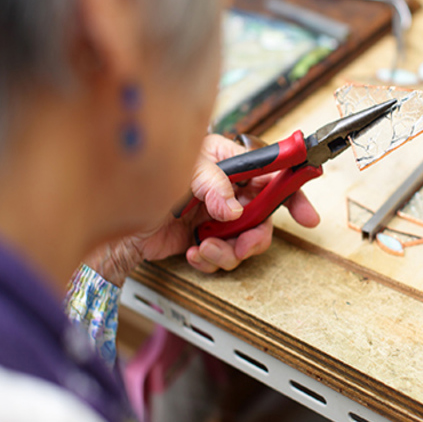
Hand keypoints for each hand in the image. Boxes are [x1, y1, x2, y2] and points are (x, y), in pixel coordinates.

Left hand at [86, 134, 319, 284]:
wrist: (115, 219)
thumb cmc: (142, 179)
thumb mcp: (182, 172)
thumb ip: (211, 186)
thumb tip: (233, 209)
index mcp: (228, 161)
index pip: (271, 174)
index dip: (292, 193)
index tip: (307, 215)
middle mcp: (227, 189)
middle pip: (264, 215)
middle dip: (255, 236)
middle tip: (241, 245)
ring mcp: (218, 215)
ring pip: (246, 241)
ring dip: (229, 252)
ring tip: (205, 249)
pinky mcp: (206, 237)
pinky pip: (224, 256)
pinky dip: (211, 260)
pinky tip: (193, 253)